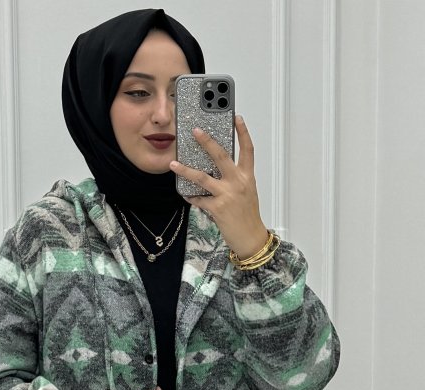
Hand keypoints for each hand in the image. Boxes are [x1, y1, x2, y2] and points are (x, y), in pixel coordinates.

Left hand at [169, 115, 269, 260]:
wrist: (250, 238)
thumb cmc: (248, 215)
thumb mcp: (246, 192)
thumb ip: (235, 178)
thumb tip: (217, 168)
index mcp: (247, 176)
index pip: (247, 149)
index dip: (243, 132)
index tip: (237, 117)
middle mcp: (238, 182)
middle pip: (221, 156)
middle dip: (207, 141)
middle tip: (195, 131)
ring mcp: (227, 195)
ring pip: (202, 177)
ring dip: (185, 170)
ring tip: (173, 164)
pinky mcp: (217, 208)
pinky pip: (199, 199)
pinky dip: (191, 197)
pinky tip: (185, 194)